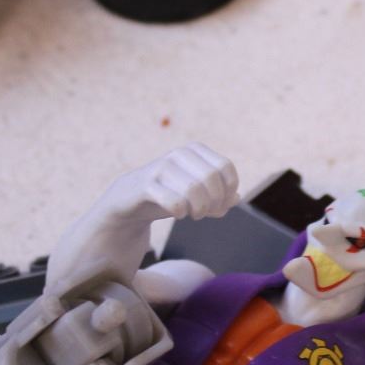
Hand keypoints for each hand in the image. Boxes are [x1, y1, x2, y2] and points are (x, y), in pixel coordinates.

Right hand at [108, 143, 238, 223]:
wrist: (129, 200)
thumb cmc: (169, 194)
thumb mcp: (197, 194)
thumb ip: (219, 197)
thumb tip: (236, 198)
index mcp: (194, 150)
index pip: (225, 167)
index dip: (229, 190)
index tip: (221, 205)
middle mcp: (178, 154)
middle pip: (212, 179)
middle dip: (214, 202)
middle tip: (205, 212)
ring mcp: (161, 168)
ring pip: (194, 190)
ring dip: (199, 209)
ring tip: (194, 214)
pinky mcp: (146, 185)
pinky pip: (175, 201)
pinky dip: (182, 212)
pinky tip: (178, 213)